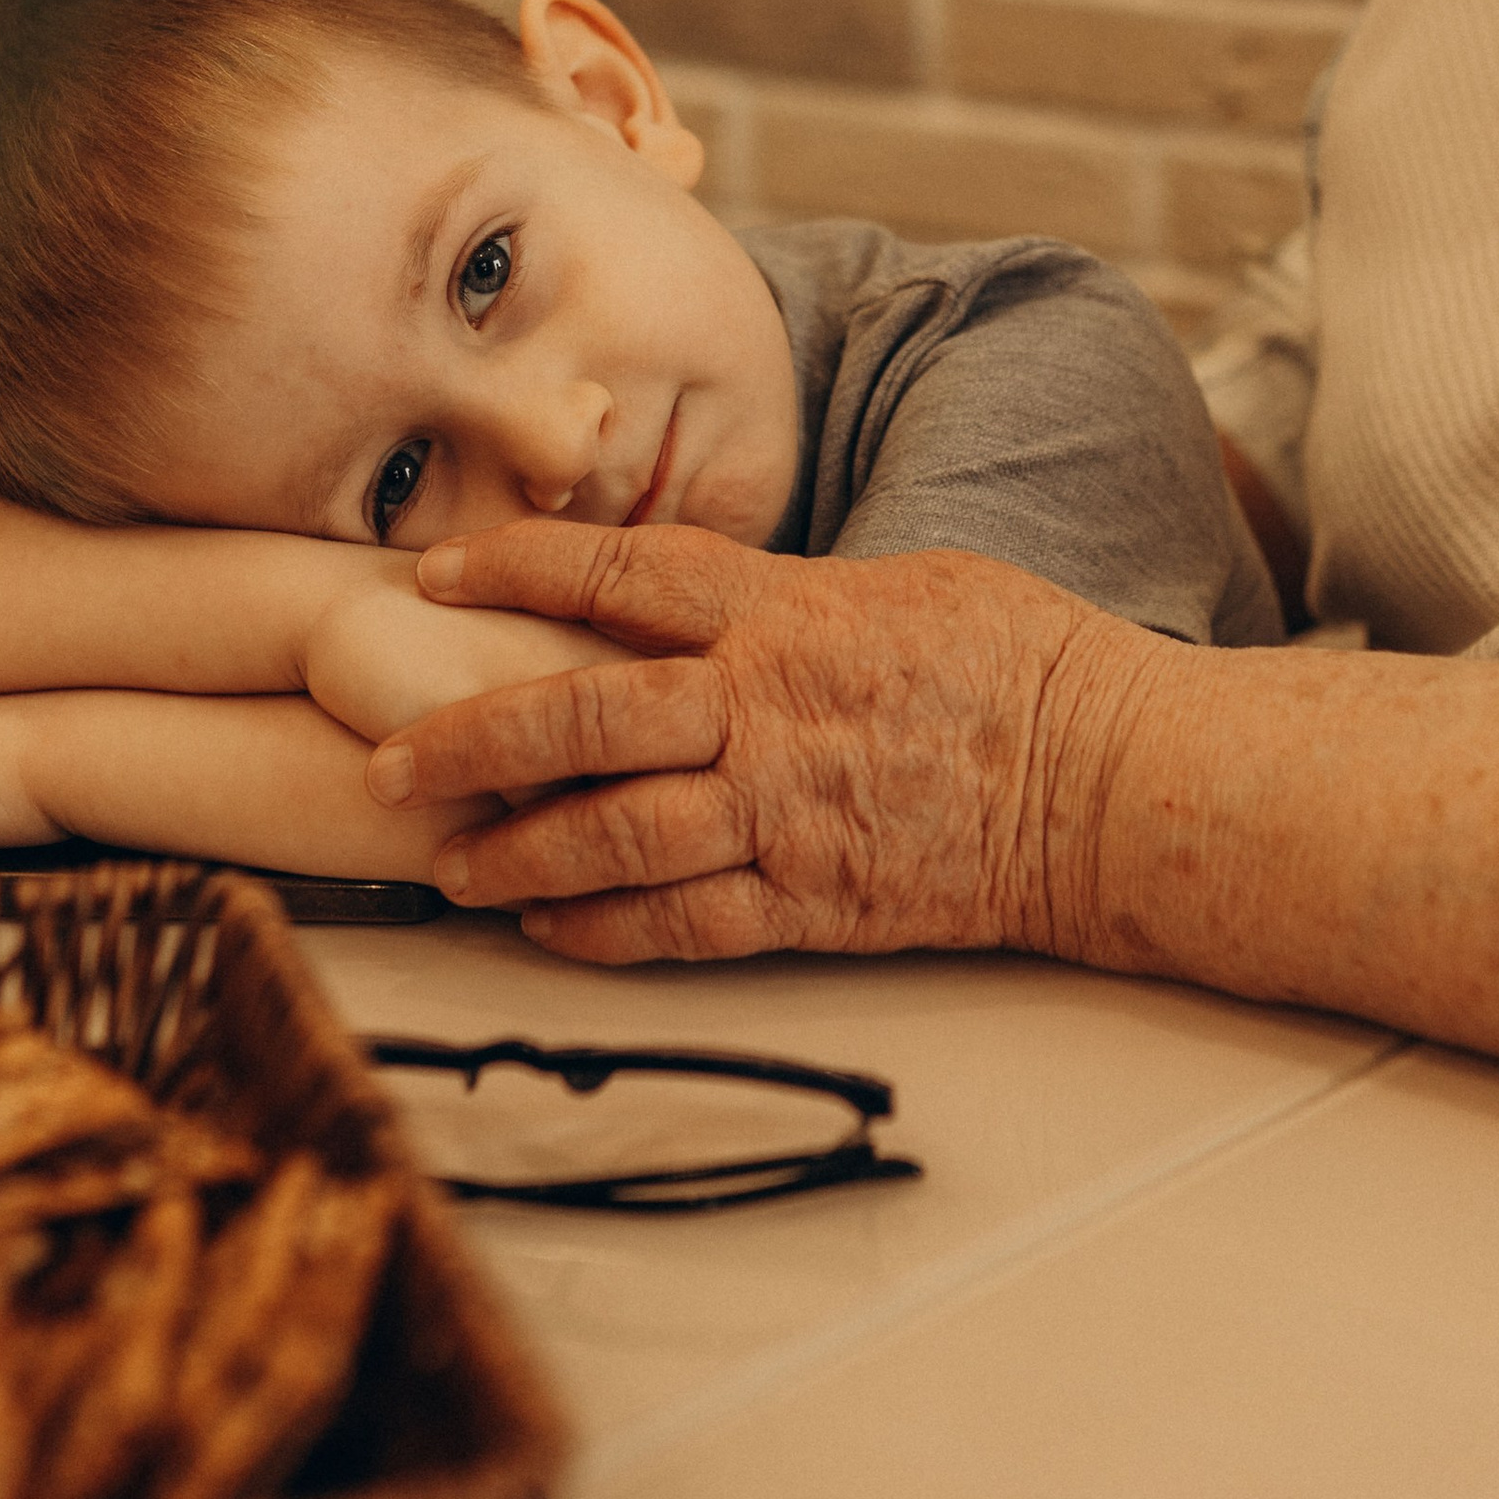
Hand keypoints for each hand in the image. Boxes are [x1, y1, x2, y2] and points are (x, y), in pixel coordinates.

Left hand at [363, 523, 1158, 965]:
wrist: (1108, 783)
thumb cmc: (1026, 665)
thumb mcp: (907, 582)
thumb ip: (793, 595)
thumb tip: (714, 599)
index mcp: (788, 613)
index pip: (619, 578)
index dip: (516, 569)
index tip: (434, 575)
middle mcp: (768, 709)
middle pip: (582, 717)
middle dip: (469, 739)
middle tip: (390, 757)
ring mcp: (787, 811)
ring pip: (614, 834)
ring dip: (518, 852)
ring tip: (448, 864)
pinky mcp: (814, 899)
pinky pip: (684, 923)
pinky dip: (605, 930)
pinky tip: (548, 929)